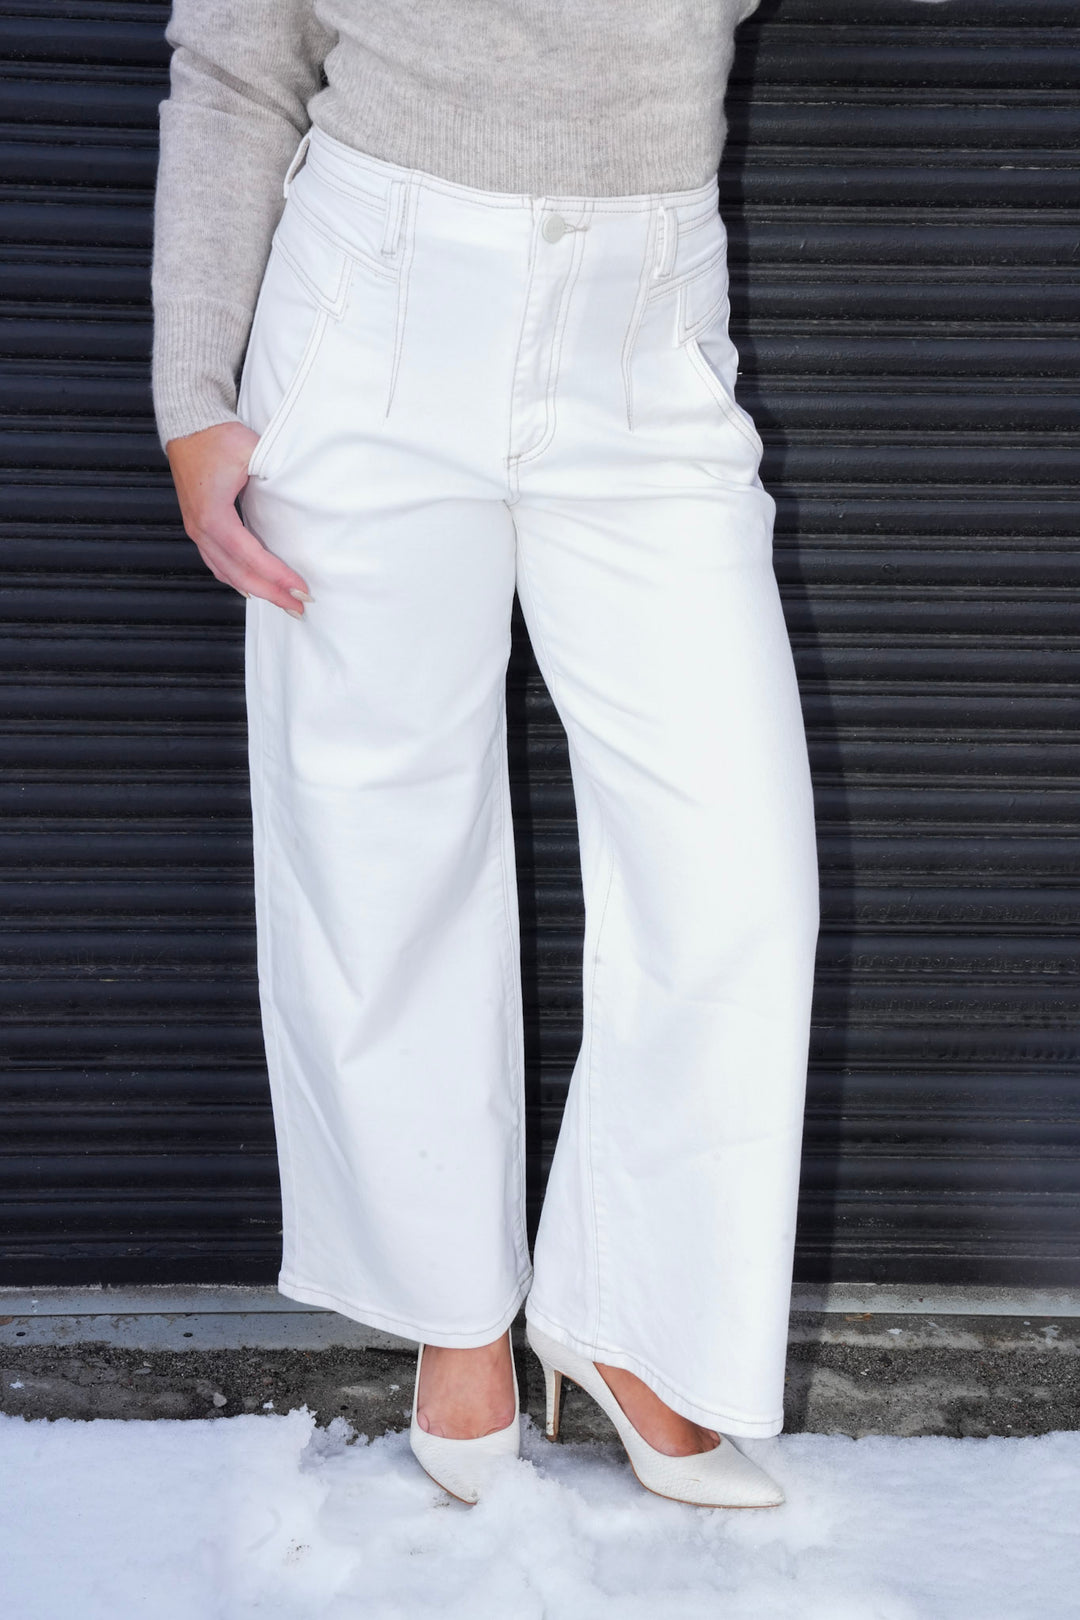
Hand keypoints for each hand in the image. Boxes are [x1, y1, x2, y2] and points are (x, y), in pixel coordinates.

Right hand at [166, 420, 311, 616]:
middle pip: (238, 573)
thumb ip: (274, 478)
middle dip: (271, 593)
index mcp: (213, 515)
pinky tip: (251, 587)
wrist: (189, 426)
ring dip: (255, 590)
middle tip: (299, 606)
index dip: (276, 575)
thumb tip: (301, 498)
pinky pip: (216, 562)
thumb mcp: (251, 453)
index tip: (301, 588)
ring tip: (282, 602)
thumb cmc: (218, 437)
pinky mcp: (198, 526)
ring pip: (225, 572)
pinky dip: (236, 578)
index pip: (250, 556)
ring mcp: (197, 529)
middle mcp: (201, 528)